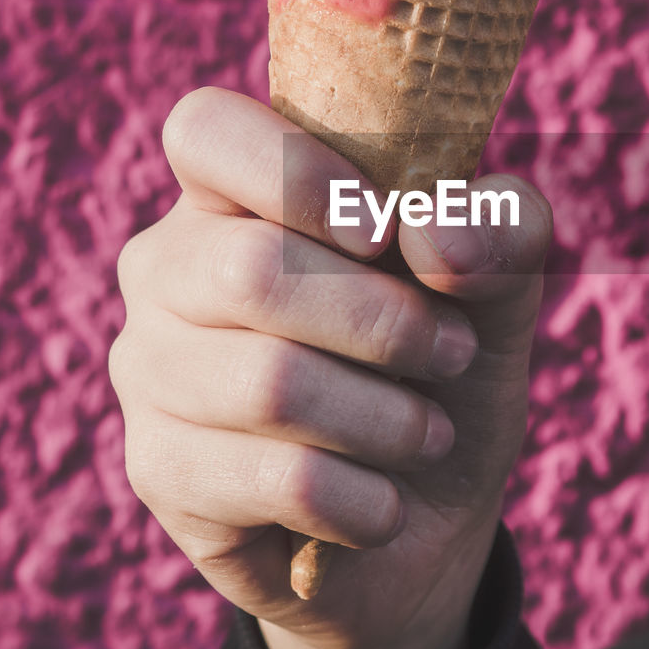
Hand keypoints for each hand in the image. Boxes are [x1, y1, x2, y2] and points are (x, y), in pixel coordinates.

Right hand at [108, 87, 551, 648]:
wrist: (423, 517)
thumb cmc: (444, 368)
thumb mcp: (500, 286)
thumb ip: (499, 227)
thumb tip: (434, 231)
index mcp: (235, 191)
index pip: (206, 131)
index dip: (298, 174)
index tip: (384, 233)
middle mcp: (169, 267)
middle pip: (250, 270)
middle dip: (386, 323)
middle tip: (451, 354)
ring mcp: (149, 368)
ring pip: (269, 383)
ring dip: (389, 419)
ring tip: (428, 434)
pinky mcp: (158, 471)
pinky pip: (278, 478)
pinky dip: (366, 500)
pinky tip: (384, 506)